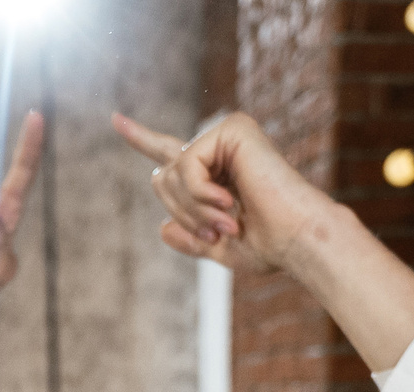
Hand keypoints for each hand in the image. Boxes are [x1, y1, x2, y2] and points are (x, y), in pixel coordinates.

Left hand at [113, 111, 333, 274]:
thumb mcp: (220, 249)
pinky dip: (200, 194)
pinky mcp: (232, 129)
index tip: (115, 119)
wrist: (297, 240)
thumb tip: (162, 228)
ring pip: (170, 173)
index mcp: (216, 172)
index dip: (141, 138)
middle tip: (216, 233)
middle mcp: (220, 148)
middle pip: (161, 178)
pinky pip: (187, 164)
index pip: (171, 155)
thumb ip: (191, 238)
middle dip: (182, 214)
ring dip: (192, 209)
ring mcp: (226, 135)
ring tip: (226, 222)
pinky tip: (229, 203)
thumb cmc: (269, 247)